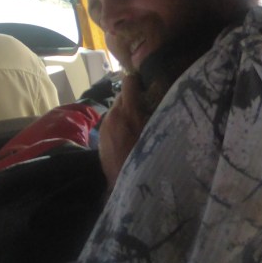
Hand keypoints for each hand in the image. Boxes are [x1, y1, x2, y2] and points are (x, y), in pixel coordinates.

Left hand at [97, 73, 147, 191]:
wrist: (124, 182)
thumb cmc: (145, 158)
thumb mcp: (154, 132)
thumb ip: (155, 112)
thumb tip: (160, 94)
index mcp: (128, 112)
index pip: (129, 82)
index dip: (138, 80)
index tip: (147, 83)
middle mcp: (113, 114)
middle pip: (123, 96)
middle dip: (133, 98)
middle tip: (147, 106)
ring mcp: (105, 124)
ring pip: (116, 108)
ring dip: (126, 111)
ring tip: (138, 122)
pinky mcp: (101, 134)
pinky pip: (112, 120)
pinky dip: (119, 122)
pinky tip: (128, 134)